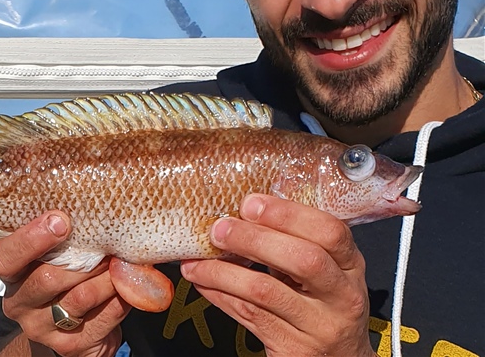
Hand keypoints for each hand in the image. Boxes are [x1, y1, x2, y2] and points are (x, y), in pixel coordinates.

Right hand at [0, 211, 129, 356]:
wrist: (76, 326)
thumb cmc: (65, 274)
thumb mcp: (56, 252)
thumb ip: (66, 236)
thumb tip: (97, 215)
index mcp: (11, 272)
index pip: (4, 258)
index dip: (30, 239)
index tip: (60, 220)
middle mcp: (20, 302)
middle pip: (47, 278)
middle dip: (85, 258)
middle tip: (106, 243)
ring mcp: (43, 328)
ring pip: (81, 297)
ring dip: (108, 276)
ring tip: (120, 261)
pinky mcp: (71, 345)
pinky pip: (105, 316)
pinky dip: (121, 296)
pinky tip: (125, 284)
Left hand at [180, 194, 375, 356]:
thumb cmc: (322, 302)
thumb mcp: (322, 269)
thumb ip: (293, 239)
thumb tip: (242, 208)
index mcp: (349, 264)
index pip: (330, 231)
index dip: (288, 214)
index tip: (250, 204)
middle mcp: (342, 295)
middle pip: (303, 259)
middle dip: (254, 239)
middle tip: (219, 230)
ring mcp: (321, 326)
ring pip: (267, 291)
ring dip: (223, 271)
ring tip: (196, 261)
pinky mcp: (295, 349)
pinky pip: (249, 315)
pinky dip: (220, 294)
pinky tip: (204, 282)